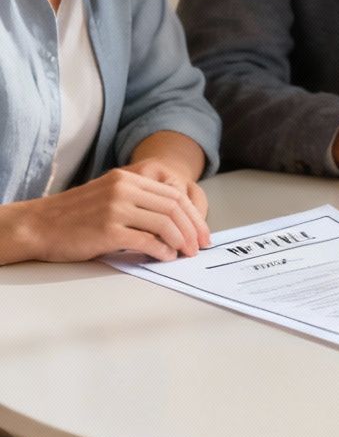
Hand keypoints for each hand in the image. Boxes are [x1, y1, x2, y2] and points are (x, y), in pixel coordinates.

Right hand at [14, 167, 209, 262]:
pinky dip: (161, 251)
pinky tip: (165, 257)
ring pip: (165, 223)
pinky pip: (147, 241)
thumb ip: (139, 204)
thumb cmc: (73, 217)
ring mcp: (116, 208)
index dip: (194, 215)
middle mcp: (124, 189)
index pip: (174, 195)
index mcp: (127, 179)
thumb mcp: (109, 198)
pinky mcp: (108, 230)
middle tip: (199, 246)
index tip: (202, 233)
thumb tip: (175, 224)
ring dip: (181, 241)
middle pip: (174, 208)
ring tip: (185, 253)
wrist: (37, 225)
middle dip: (193, 229)